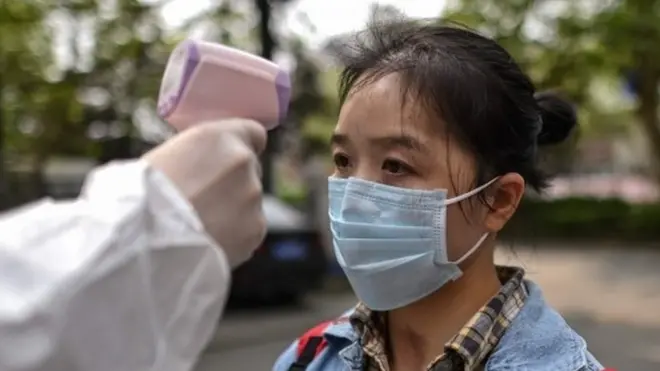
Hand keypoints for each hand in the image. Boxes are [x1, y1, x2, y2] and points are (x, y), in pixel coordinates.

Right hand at [143, 119, 267, 266]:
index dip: (244, 147)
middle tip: (205, 200)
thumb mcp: (165, 155)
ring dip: (232, 211)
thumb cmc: (141, 196)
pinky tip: (208, 240)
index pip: (254, 133)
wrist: (143, 241)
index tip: (234, 160)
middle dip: (233, 183)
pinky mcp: (256, 229)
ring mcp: (253, 197)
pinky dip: (234, 236)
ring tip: (200, 225)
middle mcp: (243, 162)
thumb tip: (205, 165)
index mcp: (219, 137)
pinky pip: (249, 229)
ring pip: (249, 202)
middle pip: (251, 170)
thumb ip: (197, 156)